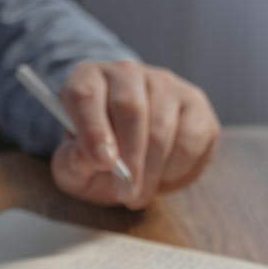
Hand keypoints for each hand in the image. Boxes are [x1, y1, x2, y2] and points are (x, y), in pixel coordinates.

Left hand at [50, 60, 219, 209]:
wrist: (128, 154)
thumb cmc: (97, 157)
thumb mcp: (72, 167)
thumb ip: (73, 163)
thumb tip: (90, 157)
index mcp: (87, 80)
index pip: (85, 94)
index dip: (93, 128)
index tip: (103, 162)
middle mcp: (126, 73)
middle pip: (131, 109)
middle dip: (130, 159)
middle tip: (126, 194)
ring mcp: (165, 84)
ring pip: (163, 127)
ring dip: (153, 171)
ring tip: (140, 194)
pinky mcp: (195, 103)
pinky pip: (192, 138)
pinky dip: (178, 168)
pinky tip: (162, 177)